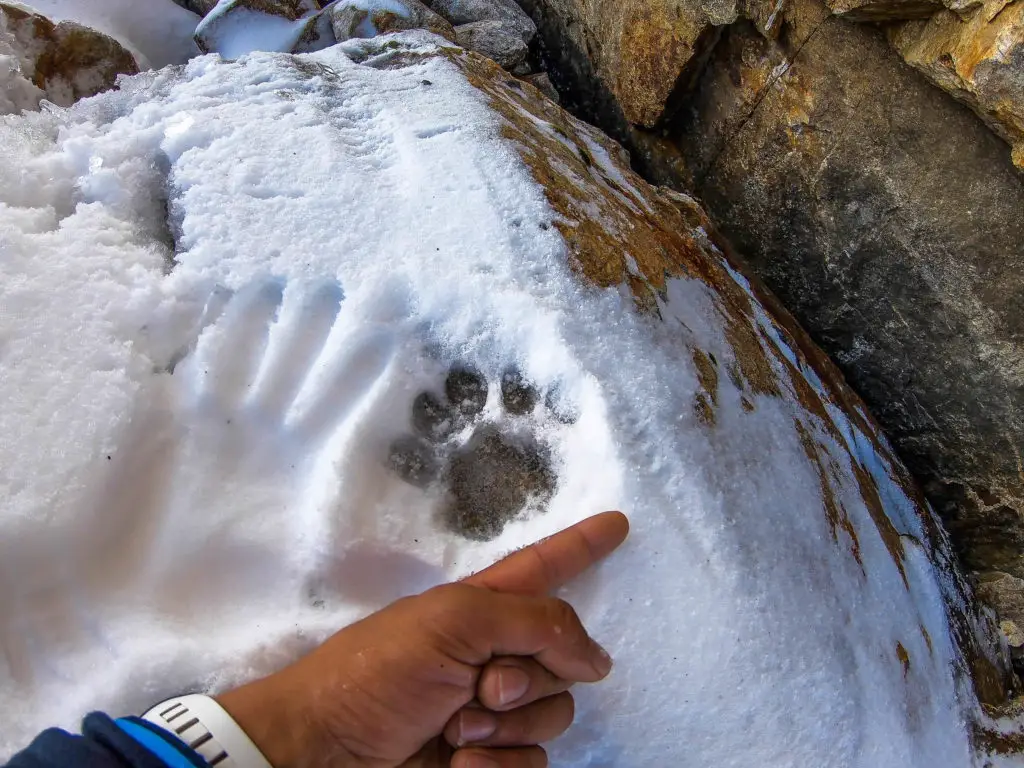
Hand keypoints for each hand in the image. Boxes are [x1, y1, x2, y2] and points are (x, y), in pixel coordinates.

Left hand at [216, 512, 628, 767]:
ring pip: (555, 715)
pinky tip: (459, 759)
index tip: (619, 523)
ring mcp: (494, 710)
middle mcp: (496, 654)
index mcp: (483, 607)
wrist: (327, 752)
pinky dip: (499, 763)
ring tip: (457, 727)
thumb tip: (594, 657)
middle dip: (528, 676)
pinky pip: (533, 762)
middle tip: (480, 687)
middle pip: (563, 656)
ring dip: (510, 725)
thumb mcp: (452, 623)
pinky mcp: (489, 756)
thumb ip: (531, 623)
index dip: (582, 546)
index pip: (545, 568)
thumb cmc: (375, 672)